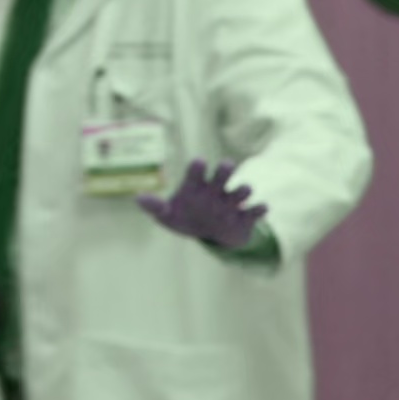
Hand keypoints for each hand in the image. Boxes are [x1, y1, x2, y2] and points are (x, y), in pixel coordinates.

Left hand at [139, 158, 266, 251]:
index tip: (198, 164)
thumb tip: (138, 198)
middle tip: (225, 166)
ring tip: (240, 194)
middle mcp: (216, 190)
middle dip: (225, 169)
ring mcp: (231, 202)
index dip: (198, 167)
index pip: (197, 170)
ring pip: (242, 190)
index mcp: (197, 186)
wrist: (210, 235)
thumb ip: (155, 207)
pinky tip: (260, 208)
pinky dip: (259, 209)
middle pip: (223, 172)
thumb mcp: (168, 216)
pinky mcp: (244, 217)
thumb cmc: (186, 218)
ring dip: (242, 190)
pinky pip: (255, 211)